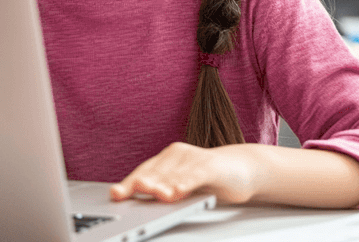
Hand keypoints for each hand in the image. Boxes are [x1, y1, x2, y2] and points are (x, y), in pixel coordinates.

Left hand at [110, 142, 258, 204]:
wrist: (243, 169)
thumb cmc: (208, 179)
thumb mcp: (182, 186)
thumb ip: (164, 191)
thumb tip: (139, 203)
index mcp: (166, 159)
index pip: (143, 172)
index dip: (128, 183)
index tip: (115, 195)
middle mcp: (177, 155)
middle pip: (154, 173)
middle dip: (140, 184)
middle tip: (124, 193)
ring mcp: (193, 158)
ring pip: (173, 175)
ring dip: (161, 185)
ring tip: (151, 194)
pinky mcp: (210, 166)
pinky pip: (195, 175)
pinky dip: (185, 182)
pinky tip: (178, 190)